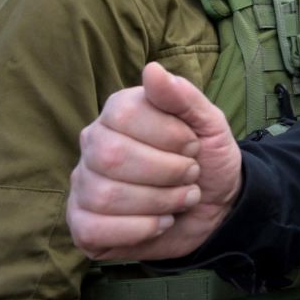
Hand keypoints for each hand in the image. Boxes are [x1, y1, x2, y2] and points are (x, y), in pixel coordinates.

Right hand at [67, 62, 241, 260]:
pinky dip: (140, 229)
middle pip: (111, 157)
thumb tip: (152, 70)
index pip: (124, 114)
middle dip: (167, 171)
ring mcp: (83, 185)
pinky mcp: (83, 224)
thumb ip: (183, 97)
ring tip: (181, 199)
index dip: (168, 134)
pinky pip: (95, 229)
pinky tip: (160, 222)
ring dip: (160, 202)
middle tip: (190, 174)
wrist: (216, 208)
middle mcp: (93, 144)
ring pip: (105, 196)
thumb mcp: (210, 124)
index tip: (193, 145)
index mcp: (119, 111)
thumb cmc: (207, 159)